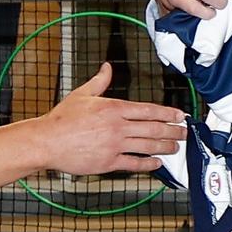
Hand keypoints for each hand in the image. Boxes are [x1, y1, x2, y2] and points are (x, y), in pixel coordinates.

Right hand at [39, 63, 186, 174]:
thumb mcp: (82, 94)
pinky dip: (148, 164)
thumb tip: (107, 68)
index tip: (179, 116)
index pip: (149, 110)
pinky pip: (134, 163)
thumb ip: (99, 81)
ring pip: (148, 146)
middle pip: (153, 129)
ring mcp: (114, 146)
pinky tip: (157, 163)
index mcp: (114, 108)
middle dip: (173, 131)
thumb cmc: (62, 119)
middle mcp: (117, 127)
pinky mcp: (108, 162)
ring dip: (165, 147)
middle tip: (184, 132)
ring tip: (175, 147)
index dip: (168, 113)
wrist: (47, 141)